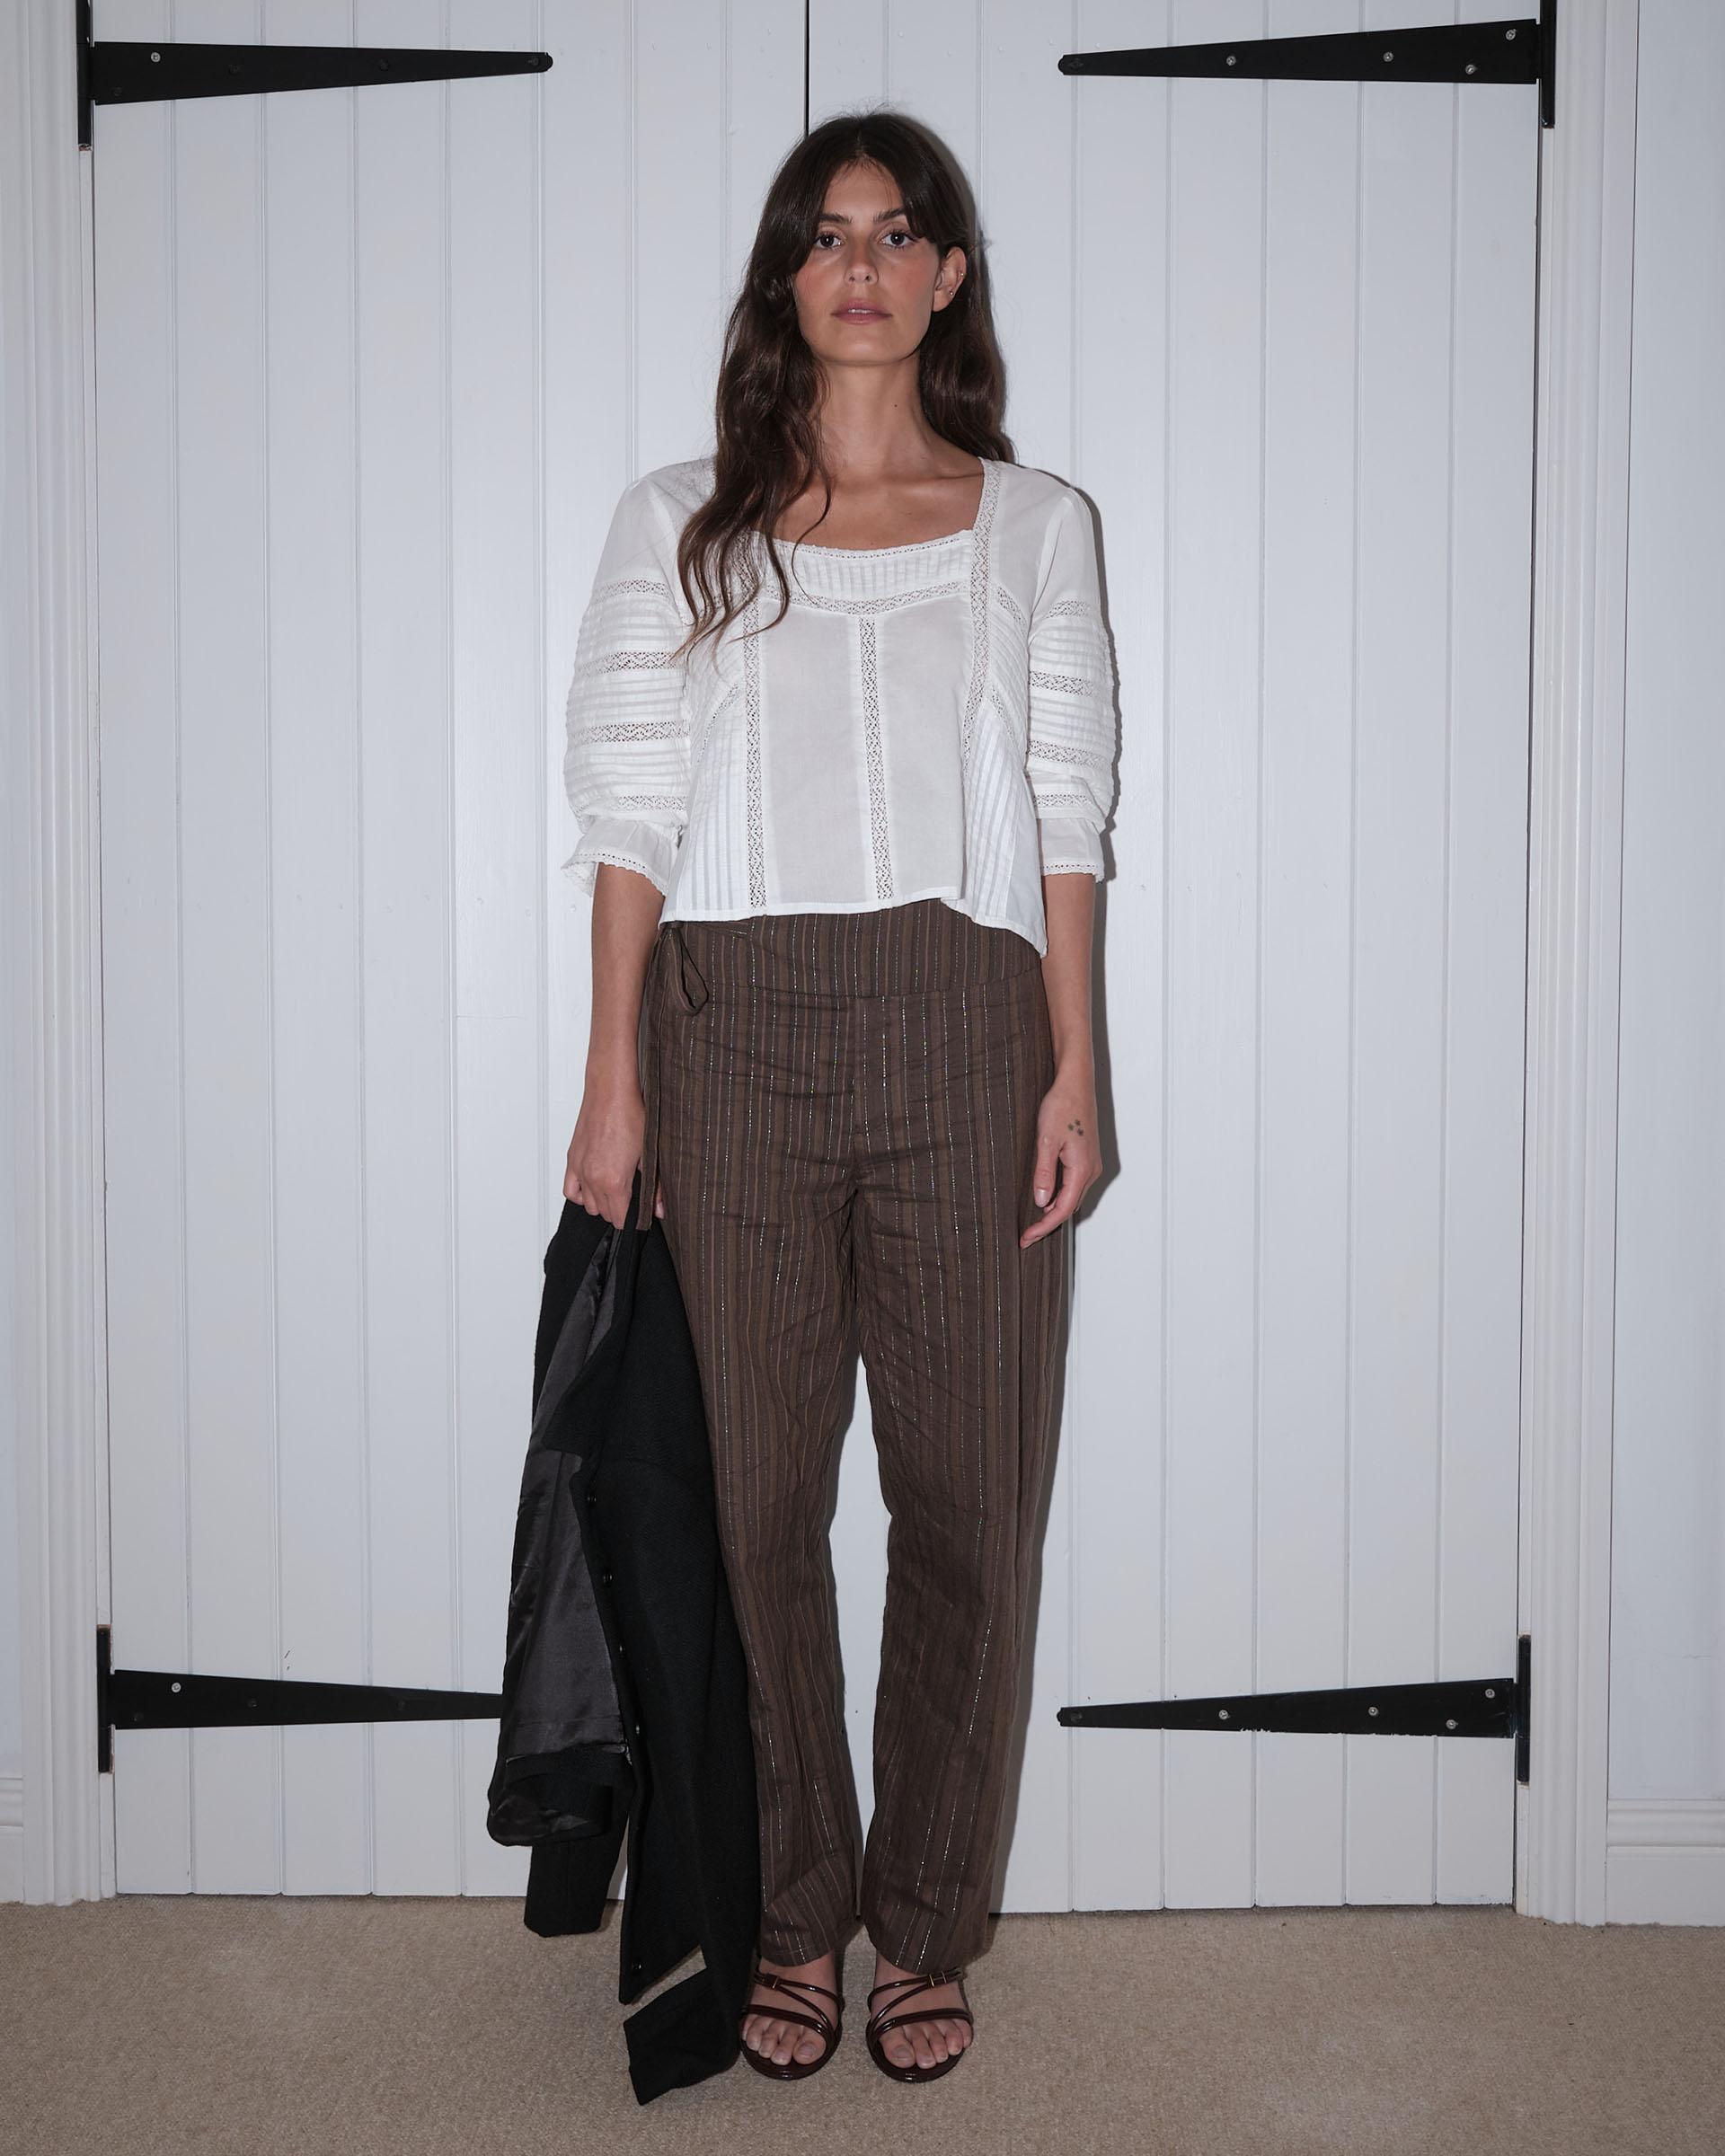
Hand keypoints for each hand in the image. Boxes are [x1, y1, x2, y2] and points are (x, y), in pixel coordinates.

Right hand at [564, 1083, 663, 1229]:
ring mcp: (579, 1170)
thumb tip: (660, 1210)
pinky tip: (593, 1187)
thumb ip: (655, 1187)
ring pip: (588, 1205)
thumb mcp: (650, 1154)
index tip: (640, 1214)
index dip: (632, 1220)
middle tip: (632, 1198)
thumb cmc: (631, 1116)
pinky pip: (570, 1190)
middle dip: (618, 1211)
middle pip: (604, 1213)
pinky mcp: (572, 1159)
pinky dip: (580, 1194)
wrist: (610, 1092)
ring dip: (601, 1203)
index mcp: (613, 1181)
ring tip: (616, 1190)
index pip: (619, 1219)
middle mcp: (592, 1179)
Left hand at [1021, 1066, 1099, 1246]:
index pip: (1063, 1209)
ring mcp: (1090, 1165)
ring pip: (1072, 1198)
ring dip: (1054, 1212)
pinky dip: (1059, 1198)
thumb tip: (1041, 1202)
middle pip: (1070, 1208)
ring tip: (1032, 1223)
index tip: (1027, 1237)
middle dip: (1048, 1224)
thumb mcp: (1046, 1140)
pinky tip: (1045, 1199)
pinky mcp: (1086, 1158)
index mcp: (1082, 1169)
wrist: (1076, 1084)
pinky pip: (1073, 1186)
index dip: (1044, 1227)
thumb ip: (1044, 1173)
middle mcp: (1091, 1171)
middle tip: (1026, 1236)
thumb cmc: (1061, 1106)